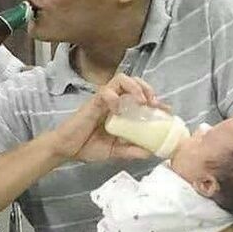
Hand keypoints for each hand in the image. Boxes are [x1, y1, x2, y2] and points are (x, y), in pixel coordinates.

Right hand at [48, 74, 165, 162]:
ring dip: (135, 87)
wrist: (66, 149)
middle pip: (133, 81)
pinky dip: (114, 98)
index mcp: (121, 110)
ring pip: (121, 79)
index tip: (166, 110)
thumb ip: (131, 151)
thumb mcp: (114, 151)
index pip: (140, 96)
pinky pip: (105, 91)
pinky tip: (118, 110)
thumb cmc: (87, 147)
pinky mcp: (93, 102)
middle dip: (147, 88)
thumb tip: (151, 153)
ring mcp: (103, 100)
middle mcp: (114, 101)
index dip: (155, 99)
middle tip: (154, 103)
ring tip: (141, 101)